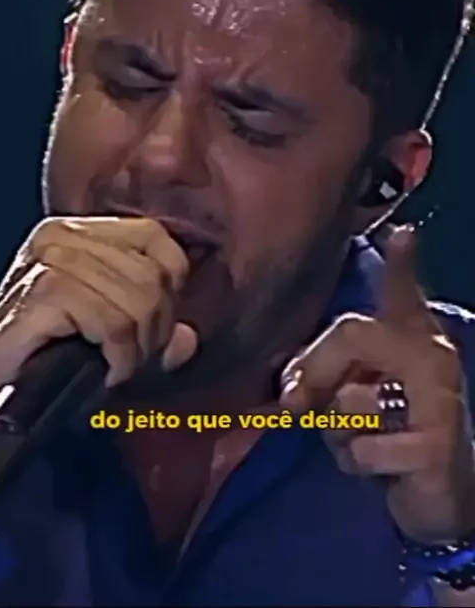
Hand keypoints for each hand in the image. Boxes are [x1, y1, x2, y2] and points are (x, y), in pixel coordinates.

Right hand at [0, 217, 196, 387]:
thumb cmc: (40, 351)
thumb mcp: (102, 328)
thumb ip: (148, 326)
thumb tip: (188, 340)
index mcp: (78, 231)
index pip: (154, 234)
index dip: (171, 278)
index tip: (159, 319)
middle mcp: (63, 235)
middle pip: (150, 273)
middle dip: (155, 327)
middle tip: (137, 357)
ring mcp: (51, 260)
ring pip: (136, 300)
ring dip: (137, 347)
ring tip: (120, 366)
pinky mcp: (44, 292)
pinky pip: (112, 322)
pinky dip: (119, 356)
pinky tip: (108, 371)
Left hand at [280, 226, 474, 543]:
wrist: (442, 496)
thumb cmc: (391, 436)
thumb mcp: (350, 396)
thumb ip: (321, 377)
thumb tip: (287, 396)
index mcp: (411, 338)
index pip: (401, 293)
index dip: (401, 264)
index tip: (403, 233)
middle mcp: (432, 356)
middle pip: (351, 334)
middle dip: (315, 368)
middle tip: (295, 404)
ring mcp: (440, 398)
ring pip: (351, 399)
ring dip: (338, 432)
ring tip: (366, 439)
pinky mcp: (437, 443)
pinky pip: (364, 449)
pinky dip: (358, 465)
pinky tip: (385, 469)